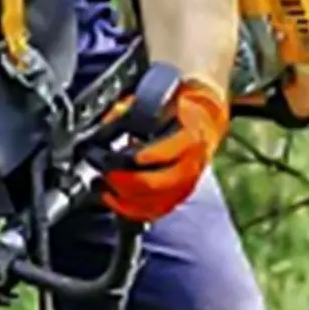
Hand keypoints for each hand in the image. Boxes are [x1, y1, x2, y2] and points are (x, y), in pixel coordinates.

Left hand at [97, 77, 229, 223]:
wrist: (203, 117)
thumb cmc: (178, 106)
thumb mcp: (158, 97)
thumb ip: (130, 109)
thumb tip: (105, 124)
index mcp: (192, 135)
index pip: (171, 151)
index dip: (145, 156)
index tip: (121, 156)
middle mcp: (193, 163)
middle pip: (159, 183)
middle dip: (127, 180)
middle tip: (106, 171)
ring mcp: (186, 182)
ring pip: (156, 202)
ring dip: (126, 197)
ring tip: (105, 185)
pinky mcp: (177, 196)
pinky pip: (155, 211)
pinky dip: (131, 210)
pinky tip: (113, 199)